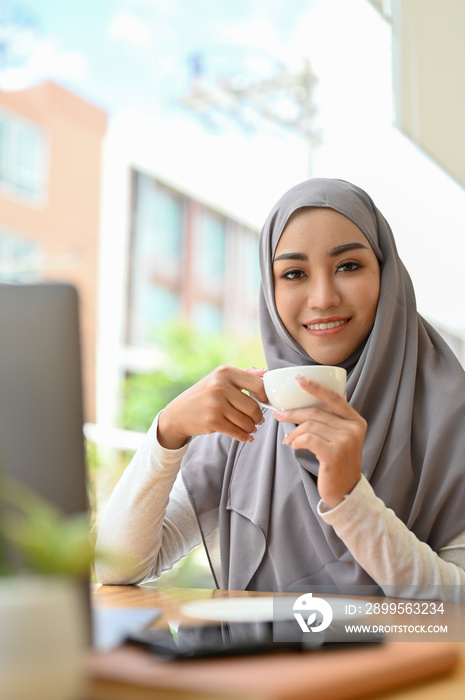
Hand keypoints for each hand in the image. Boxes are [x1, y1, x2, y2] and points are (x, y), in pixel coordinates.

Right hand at [158, 366, 267, 449]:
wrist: (178, 414)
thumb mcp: (220, 379)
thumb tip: (266, 373)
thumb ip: (244, 375)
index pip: (257, 384)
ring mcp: (215, 404)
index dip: (265, 396)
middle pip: (253, 406)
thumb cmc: (204, 396)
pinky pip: (237, 432)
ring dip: (251, 428)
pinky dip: (245, 436)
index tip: (265, 402)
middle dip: (258, 417)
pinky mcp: (213, 421)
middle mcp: (219, 386)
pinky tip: (246, 436)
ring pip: (246, 421)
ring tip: (250, 428)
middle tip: (258, 420)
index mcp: (225, 372)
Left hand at [273, 376, 365, 507]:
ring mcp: (345, 441)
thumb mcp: (344, 437)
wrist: (346, 491)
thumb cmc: (339, 462)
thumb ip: (337, 418)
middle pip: (316, 412)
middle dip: (294, 413)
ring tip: (287, 439)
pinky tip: (293, 445)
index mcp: (356, 420)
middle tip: (279, 415)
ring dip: (293, 431)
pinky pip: (308, 439)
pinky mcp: (334, 454)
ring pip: (310, 426)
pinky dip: (296, 441)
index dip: (315, 387)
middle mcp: (353, 428)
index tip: (299, 379)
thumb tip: (327, 393)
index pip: (334, 398)